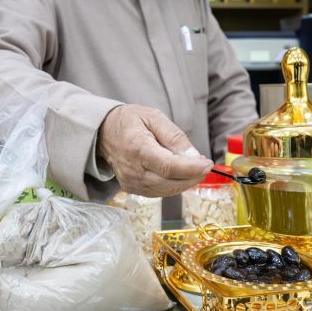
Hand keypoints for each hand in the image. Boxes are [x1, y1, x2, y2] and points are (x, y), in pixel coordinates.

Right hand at [98, 104, 213, 196]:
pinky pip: (160, 192)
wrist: (103, 133)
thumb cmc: (130, 121)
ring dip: (186, 182)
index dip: (191, 168)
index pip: (169, 167)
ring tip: (194, 167)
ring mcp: (132, 183)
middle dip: (193, 176)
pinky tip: (180, 173)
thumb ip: (175, 136)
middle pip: (170, 183)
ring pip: (167, 191)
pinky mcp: (133, 189)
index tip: (208, 164)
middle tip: (205, 165)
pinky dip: (175, 185)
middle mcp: (133, 170)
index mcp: (137, 148)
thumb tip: (194, 157)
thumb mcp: (154, 117)